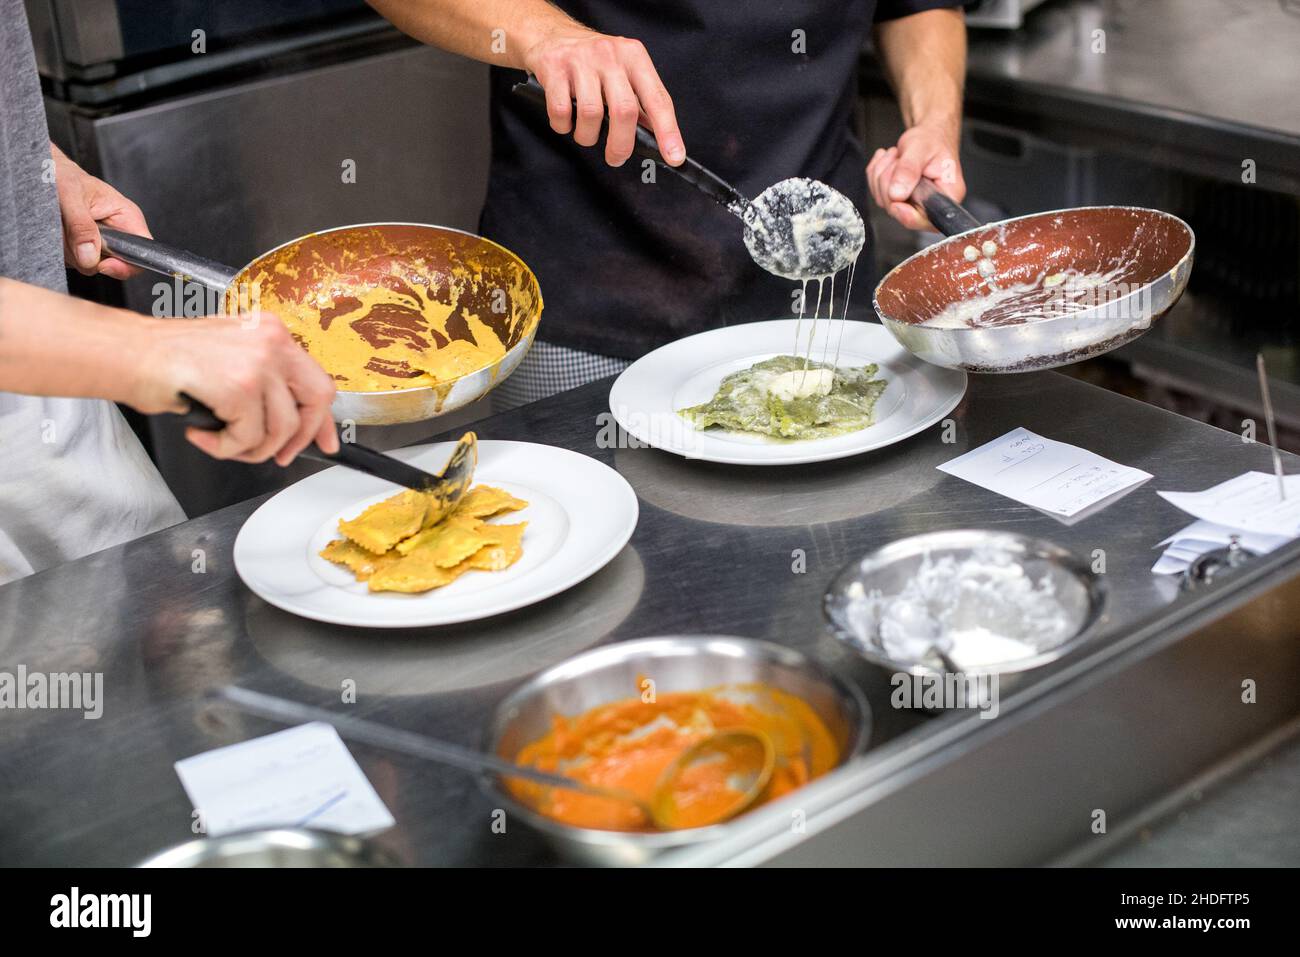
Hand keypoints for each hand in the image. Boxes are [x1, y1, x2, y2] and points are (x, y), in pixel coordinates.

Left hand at [51, 145, 149, 278]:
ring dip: (70, 252)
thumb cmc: (63, 175)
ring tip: (62, 227)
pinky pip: (76, 263)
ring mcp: (101, 244)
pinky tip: (59, 233)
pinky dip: (63, 252)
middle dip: (86, 256)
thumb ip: (81, 226)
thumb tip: (90, 256)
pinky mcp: (84, 249)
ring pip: (90, 265)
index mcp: (127, 217)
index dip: (125, 265)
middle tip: (70, 233)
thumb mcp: (70, 195)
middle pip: (113, 264)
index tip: (102, 263)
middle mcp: (118, 233)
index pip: (142, 252)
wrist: (45, 173)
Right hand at [129, 312, 340, 465]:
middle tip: (275, 454)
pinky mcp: (239, 387)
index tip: (326, 441)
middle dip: (297, 437)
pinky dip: (224, 447)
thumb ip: (267, 383)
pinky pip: (248, 438)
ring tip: (221, 441)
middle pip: (316, 401)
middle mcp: (272, 342)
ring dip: (250, 448)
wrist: (127, 352)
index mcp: (272, 332)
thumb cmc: (168, 358)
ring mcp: (258, 363)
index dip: (323, 419)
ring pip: (281, 429)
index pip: (316, 381)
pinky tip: (202, 434)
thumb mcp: (231, 359)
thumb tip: (295, 420)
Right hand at [521, 26, 683, 167]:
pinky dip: (563, 126)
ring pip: (591, 114)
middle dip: (621, 145)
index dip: (668, 132)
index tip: (674, 157)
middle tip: (616, 158)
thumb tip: (658, 138)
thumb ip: (640, 102)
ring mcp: (581, 60)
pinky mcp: (554, 68)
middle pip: (624, 111)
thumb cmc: (592, 60)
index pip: (658, 99)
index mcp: (634, 57)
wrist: (550, 35)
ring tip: (585, 134)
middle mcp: (611, 55)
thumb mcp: (623, 71)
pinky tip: (566, 122)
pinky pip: (562, 112)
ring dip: (587, 136)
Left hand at [867, 122, 966, 230]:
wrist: (928, 134)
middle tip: (898, 160)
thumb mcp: (921, 148)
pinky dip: (877, 174)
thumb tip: (897, 194)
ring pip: (884, 201)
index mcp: (948, 196)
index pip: (926, 220)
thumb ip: (909, 170)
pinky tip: (889, 161)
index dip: (906, 214)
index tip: (896, 197)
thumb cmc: (932, 139)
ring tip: (896, 156)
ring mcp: (913, 204)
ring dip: (882, 175)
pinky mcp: (899, 200)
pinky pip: (877, 193)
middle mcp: (931, 205)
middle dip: (890, 182)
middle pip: (898, 210)